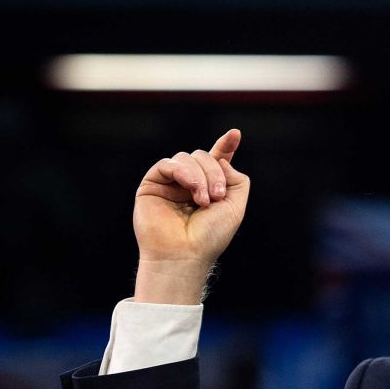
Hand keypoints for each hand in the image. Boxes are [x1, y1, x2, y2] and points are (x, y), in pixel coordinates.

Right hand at [132, 129, 249, 303]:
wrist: (185, 254)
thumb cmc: (210, 236)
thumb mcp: (236, 207)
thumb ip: (237, 179)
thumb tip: (222, 158)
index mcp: (208, 188)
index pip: (217, 161)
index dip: (225, 146)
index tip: (235, 134)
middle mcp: (188, 183)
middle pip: (203, 156)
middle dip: (214, 172)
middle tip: (218, 196)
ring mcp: (170, 183)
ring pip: (187, 158)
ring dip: (201, 176)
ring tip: (204, 200)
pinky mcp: (152, 184)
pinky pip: (168, 164)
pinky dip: (184, 172)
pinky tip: (191, 189)